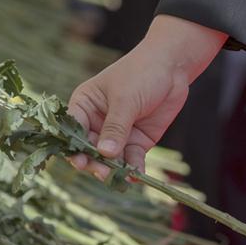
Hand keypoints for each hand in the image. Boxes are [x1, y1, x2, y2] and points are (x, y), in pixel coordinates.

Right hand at [67, 15, 226, 178]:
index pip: (72, 130)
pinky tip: (136, 176)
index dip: (73, 146)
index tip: (79, 161)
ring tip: (119, 177)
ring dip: (113, 169)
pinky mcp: (136, 141)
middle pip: (89, 149)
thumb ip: (115, 128)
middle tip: (102, 171)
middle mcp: (96, 123)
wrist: (172, 67)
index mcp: (84, 106)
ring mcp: (117, 134)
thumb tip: (104, 153)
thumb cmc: (141, 73)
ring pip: (109, 158)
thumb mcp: (125, 99)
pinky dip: (133, 168)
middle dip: (95, 162)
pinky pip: (131, 159)